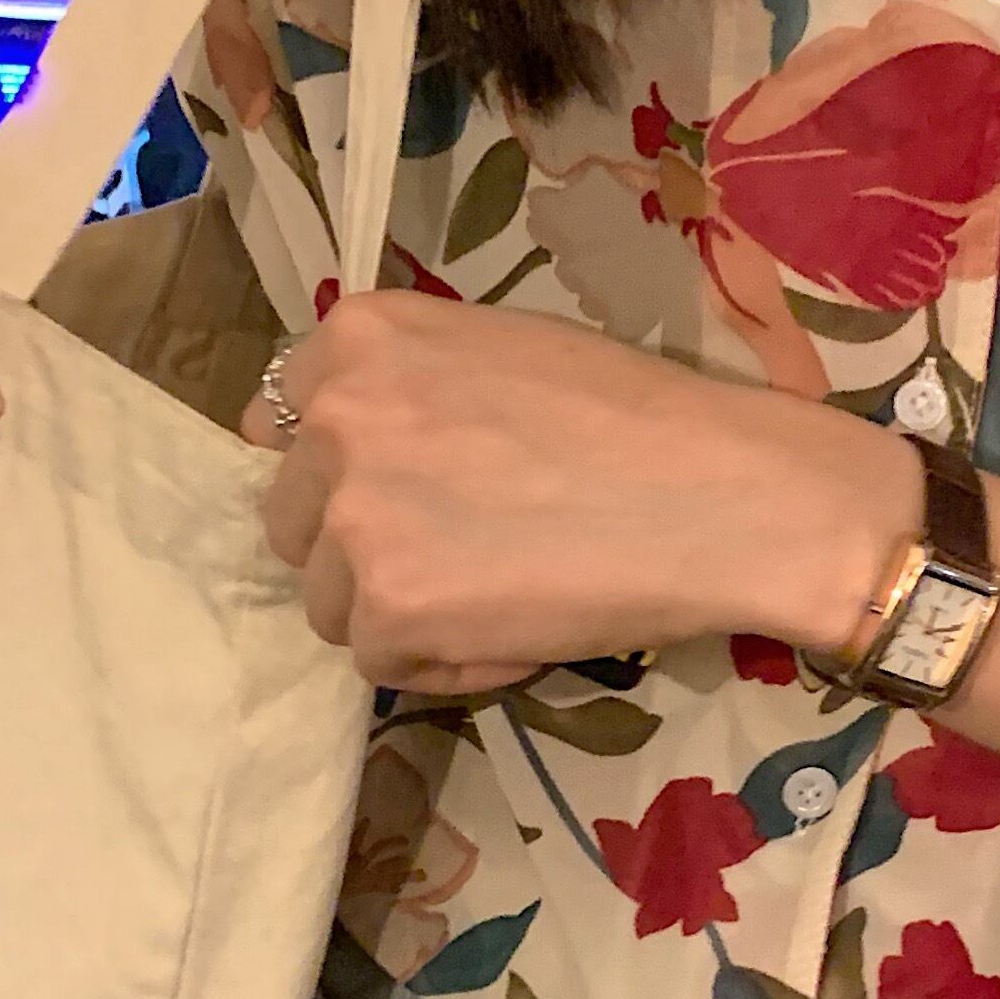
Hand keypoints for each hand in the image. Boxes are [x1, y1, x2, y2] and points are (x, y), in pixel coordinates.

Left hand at [241, 295, 913, 692]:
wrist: (719, 493)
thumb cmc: (633, 415)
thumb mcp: (496, 351)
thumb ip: (406, 386)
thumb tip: (333, 442)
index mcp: (358, 337)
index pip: (280, 424)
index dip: (337, 474)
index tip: (397, 496)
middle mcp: (335, 415)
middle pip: (291, 518)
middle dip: (357, 547)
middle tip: (458, 552)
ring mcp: (354, 513)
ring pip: (328, 597)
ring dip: (397, 609)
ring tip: (497, 592)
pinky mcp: (387, 604)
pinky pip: (379, 659)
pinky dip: (439, 662)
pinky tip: (514, 629)